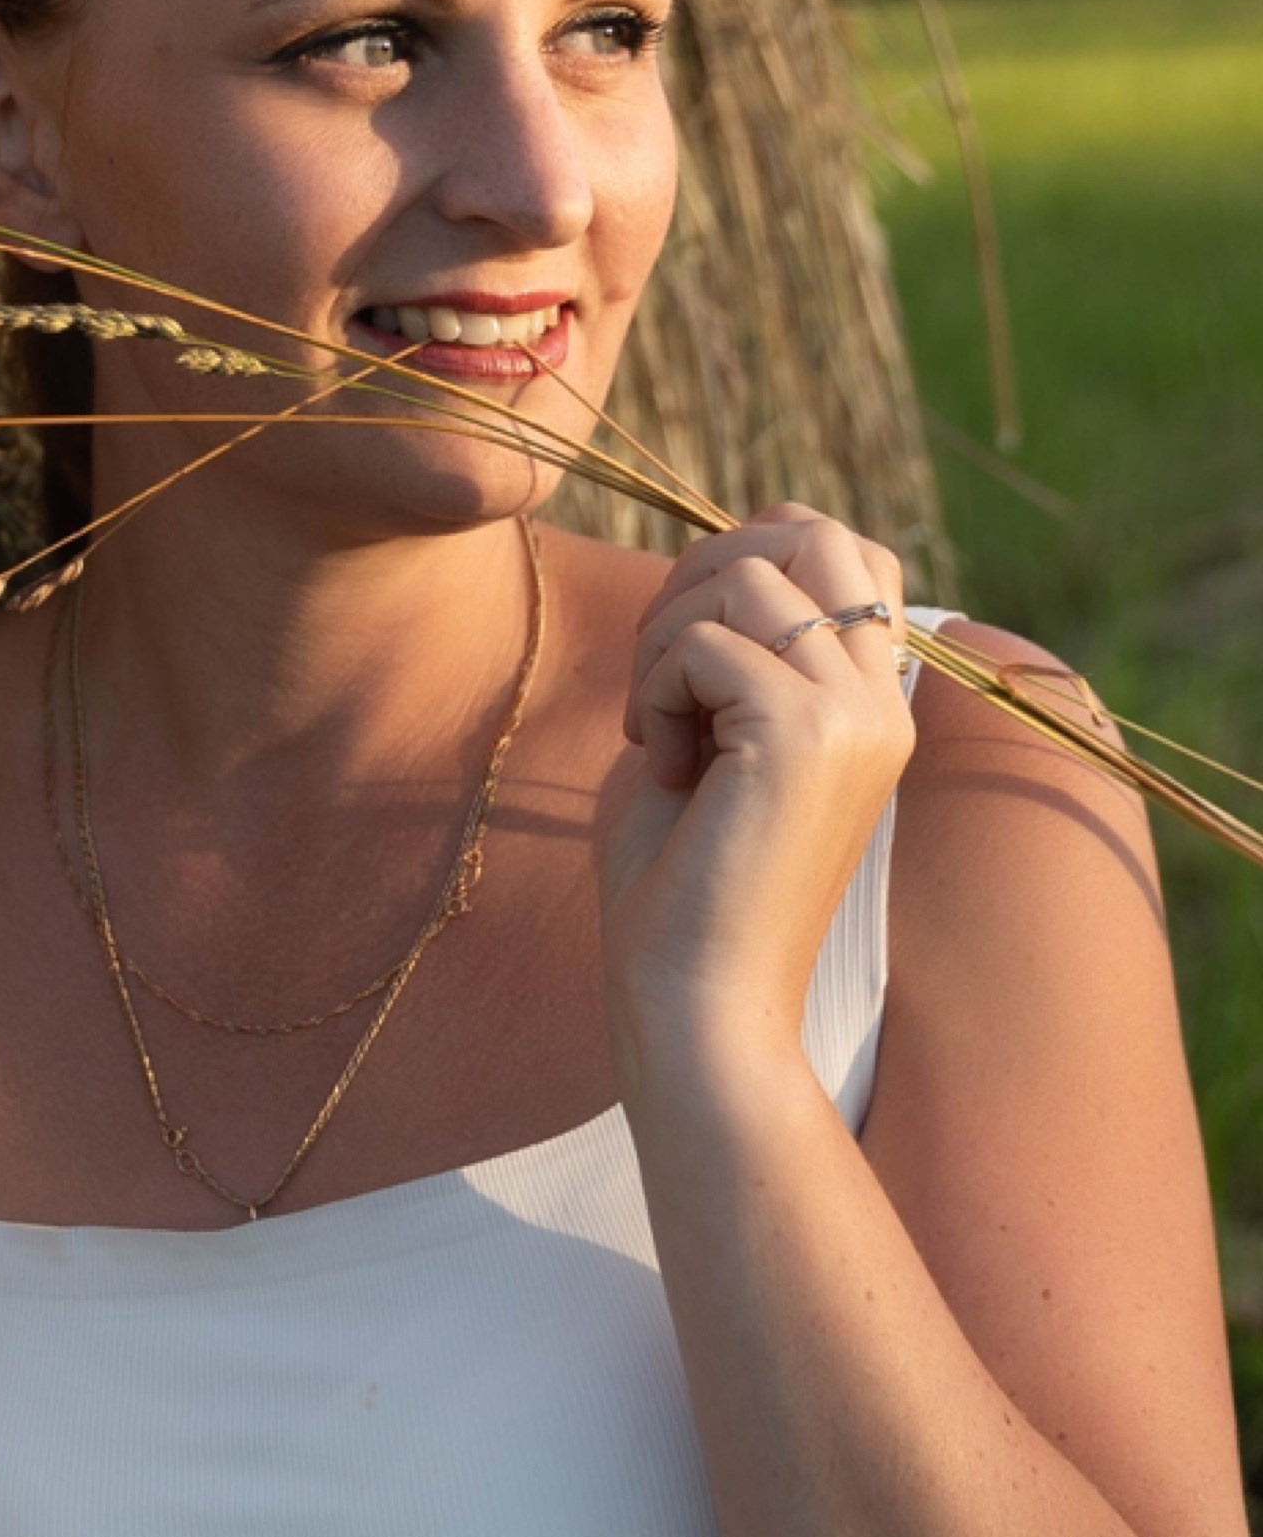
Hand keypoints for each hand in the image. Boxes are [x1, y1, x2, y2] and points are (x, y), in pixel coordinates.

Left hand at [597, 506, 914, 1065]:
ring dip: (666, 636)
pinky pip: (704, 641)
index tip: (685, 647)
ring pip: (748, 576)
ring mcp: (854, 715)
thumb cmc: (680, 892)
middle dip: (706, 567)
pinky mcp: (806, 736)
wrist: (697, 1006)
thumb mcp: (706, 743)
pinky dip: (655, 689)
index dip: (749, 557)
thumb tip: (708, 563)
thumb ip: (722, 654)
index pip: (843, 550)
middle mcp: (882, 702)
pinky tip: (660, 763)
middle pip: (814, 530)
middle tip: (659, 666)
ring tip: (655, 726)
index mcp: (872, 705)